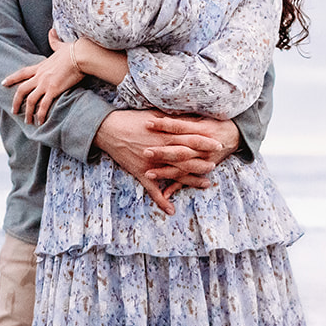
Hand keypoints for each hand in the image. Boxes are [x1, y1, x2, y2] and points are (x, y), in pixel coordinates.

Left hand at [2, 33, 81, 125]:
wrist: (80, 55)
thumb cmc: (73, 50)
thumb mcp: (60, 45)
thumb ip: (54, 40)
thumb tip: (52, 31)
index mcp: (40, 66)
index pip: (22, 73)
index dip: (12, 79)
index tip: (3, 83)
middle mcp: (39, 76)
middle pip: (21, 90)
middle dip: (16, 101)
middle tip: (14, 111)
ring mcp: (45, 83)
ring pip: (30, 100)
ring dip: (27, 112)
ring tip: (28, 121)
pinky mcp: (53, 90)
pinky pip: (43, 105)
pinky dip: (40, 115)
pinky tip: (40, 122)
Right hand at [95, 111, 234, 214]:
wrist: (108, 129)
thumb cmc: (130, 119)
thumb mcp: (153, 114)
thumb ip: (170, 120)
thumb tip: (185, 117)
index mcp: (165, 134)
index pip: (190, 139)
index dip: (205, 142)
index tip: (217, 144)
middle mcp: (161, 150)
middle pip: (187, 158)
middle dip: (203, 162)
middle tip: (216, 164)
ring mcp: (152, 164)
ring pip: (175, 175)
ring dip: (192, 181)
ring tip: (206, 184)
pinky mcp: (141, 173)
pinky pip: (153, 190)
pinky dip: (162, 201)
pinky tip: (171, 210)